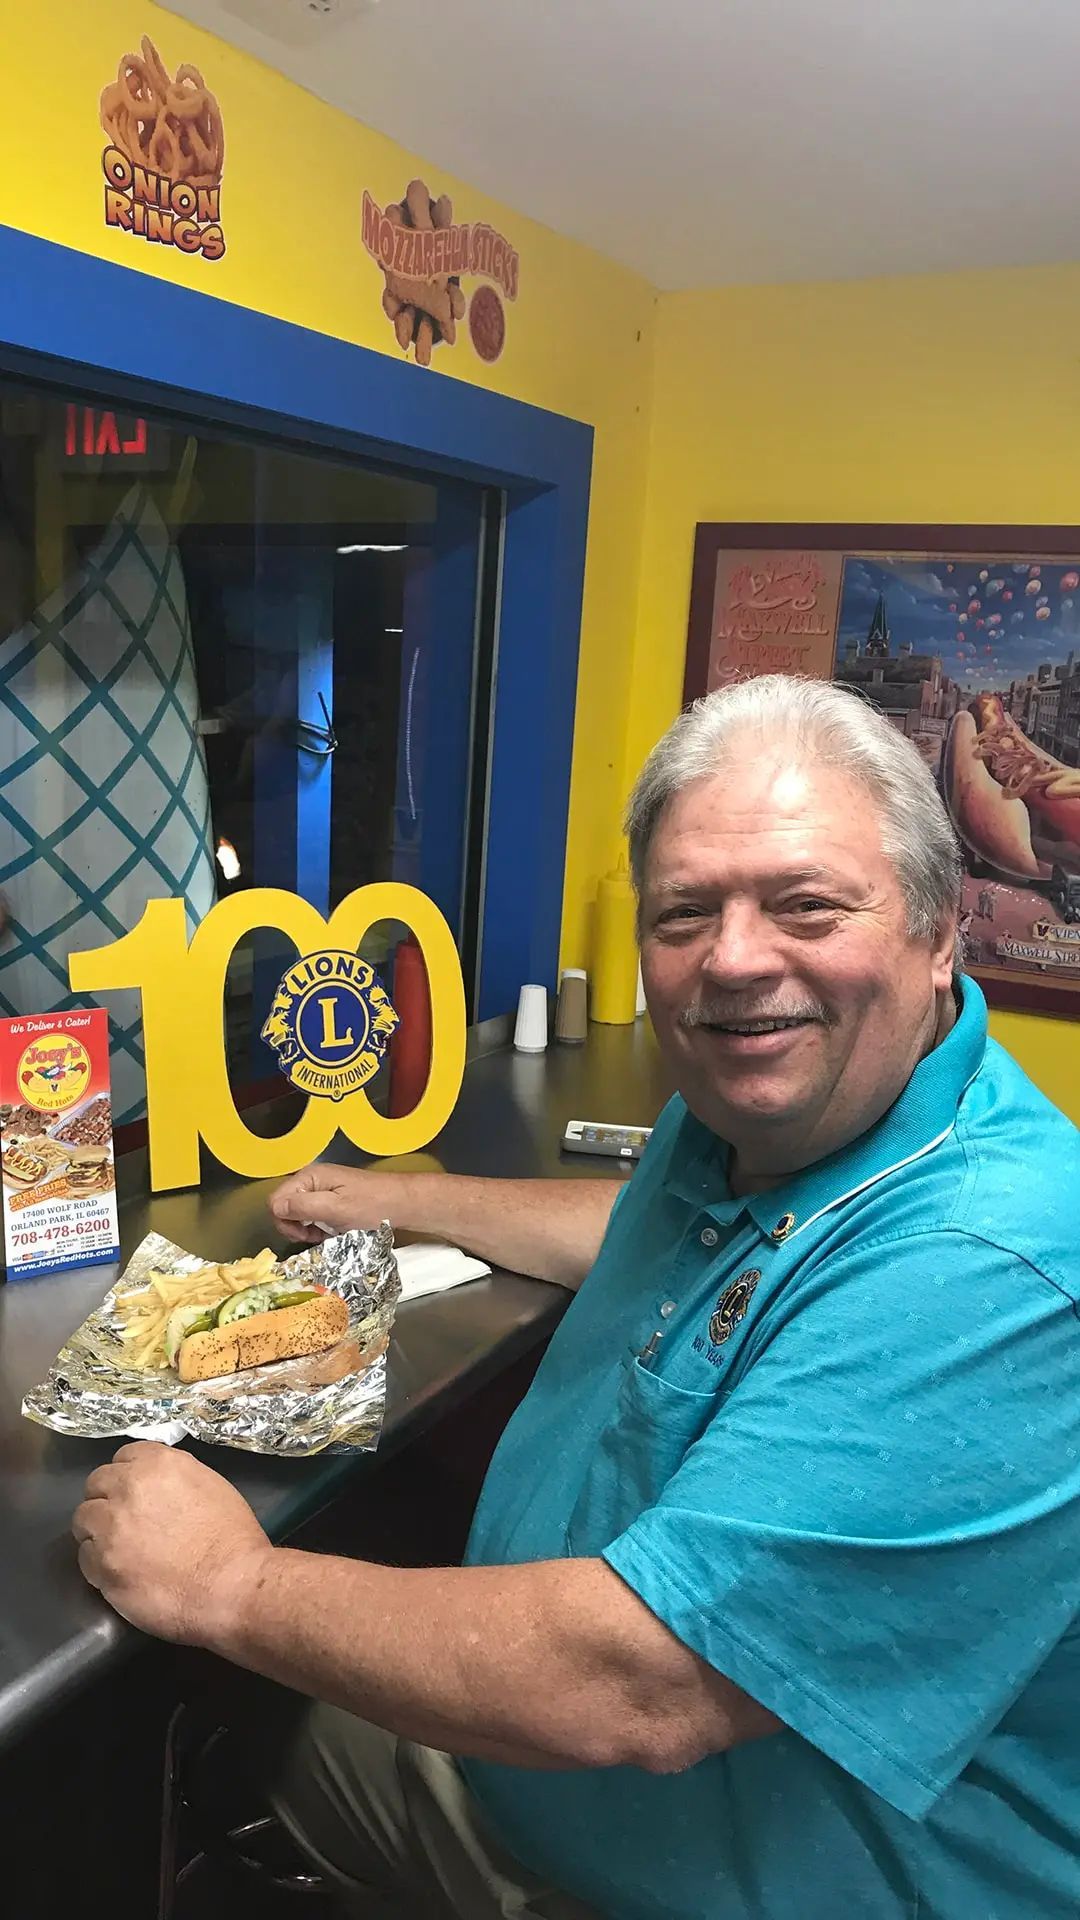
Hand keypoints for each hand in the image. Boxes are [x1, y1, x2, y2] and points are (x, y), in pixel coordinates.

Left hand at [72, 1442, 271, 1644]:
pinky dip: (98, 1563)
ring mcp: (110, 1527)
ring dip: (97, 1529)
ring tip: (118, 1548)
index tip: (136, 1492)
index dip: (129, 1475)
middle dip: (107, 1498)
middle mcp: (127, 1488)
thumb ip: (174, 1476)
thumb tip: (156, 1485)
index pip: (123, 1456)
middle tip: (125, 1521)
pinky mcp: (102, 1565)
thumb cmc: (232, 1537)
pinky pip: (85, 1557)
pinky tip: (121, 1572)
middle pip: (96, 1483)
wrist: (232, 1584)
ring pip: (83, 1518)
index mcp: (157, 1463)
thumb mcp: (209, 1484)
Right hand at [270, 1162, 380, 1243]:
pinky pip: (312, 1214)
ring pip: (297, 1213)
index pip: (275, 1201)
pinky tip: (332, 1232)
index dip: (285, 1222)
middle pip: (284, 1207)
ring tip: (326, 1235)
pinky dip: (318, 1226)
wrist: (403, 1204)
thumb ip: (303, 1206)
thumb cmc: (373, 1206)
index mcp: (310, 1177)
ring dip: (307, 1228)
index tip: (305, 1235)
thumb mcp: (336, 1209)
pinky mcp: (331, 1199)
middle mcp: (312, 1180)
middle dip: (295, 1226)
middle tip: (315, 1237)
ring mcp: (322, 1189)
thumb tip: (275, 1208)